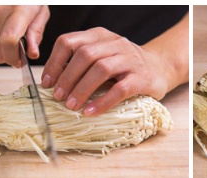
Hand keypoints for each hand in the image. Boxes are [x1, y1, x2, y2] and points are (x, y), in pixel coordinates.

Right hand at [0, 5, 49, 66]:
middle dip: (8, 56)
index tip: (19, 61)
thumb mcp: (40, 12)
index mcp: (18, 9)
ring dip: (0, 46)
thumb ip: (36, 34)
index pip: (9, 41)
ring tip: (9, 32)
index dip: (13, 57)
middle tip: (17, 49)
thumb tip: (32, 54)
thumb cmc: (27, 0)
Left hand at [41, 14, 188, 115]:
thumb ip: (81, 62)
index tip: (47, 83)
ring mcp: (130, 60)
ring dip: (82, 89)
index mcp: (100, 36)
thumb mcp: (103, 56)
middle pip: (85, 55)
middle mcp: (116, 43)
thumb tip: (52, 83)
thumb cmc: (124, 66)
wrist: (160, 68)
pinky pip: (120, 89)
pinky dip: (103, 101)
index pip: (69, 42)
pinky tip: (91, 111)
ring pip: (102, 69)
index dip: (55, 62)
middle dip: (67, 77)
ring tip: (71, 105)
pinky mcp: (142, 78)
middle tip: (58, 97)